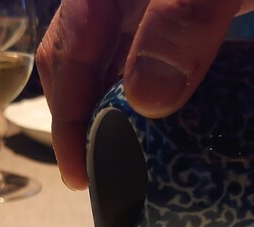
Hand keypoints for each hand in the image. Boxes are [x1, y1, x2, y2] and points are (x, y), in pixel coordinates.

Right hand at [36, 0, 253, 189]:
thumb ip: (183, 19)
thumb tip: (146, 99)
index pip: (66, 55)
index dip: (65, 119)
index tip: (78, 177)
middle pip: (87, 66)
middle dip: (89, 125)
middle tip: (107, 181)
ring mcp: (154, 4)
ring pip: (121, 66)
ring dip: (122, 115)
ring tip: (134, 165)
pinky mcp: (188, 10)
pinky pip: (159, 59)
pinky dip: (159, 96)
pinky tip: (172, 124)